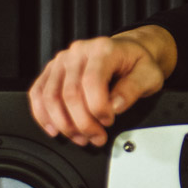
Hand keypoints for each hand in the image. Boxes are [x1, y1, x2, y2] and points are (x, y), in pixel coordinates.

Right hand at [28, 25, 177, 146]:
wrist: (129, 52)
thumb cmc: (136, 63)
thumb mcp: (149, 75)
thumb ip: (133, 89)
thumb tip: (114, 105)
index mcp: (103, 50)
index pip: (92, 82)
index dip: (98, 108)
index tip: (109, 121)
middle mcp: (78, 52)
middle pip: (69, 94)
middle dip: (82, 123)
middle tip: (97, 137)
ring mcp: (62, 61)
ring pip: (51, 97)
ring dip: (64, 124)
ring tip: (80, 137)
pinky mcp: (52, 70)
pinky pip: (38, 93)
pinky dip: (42, 115)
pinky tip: (54, 129)